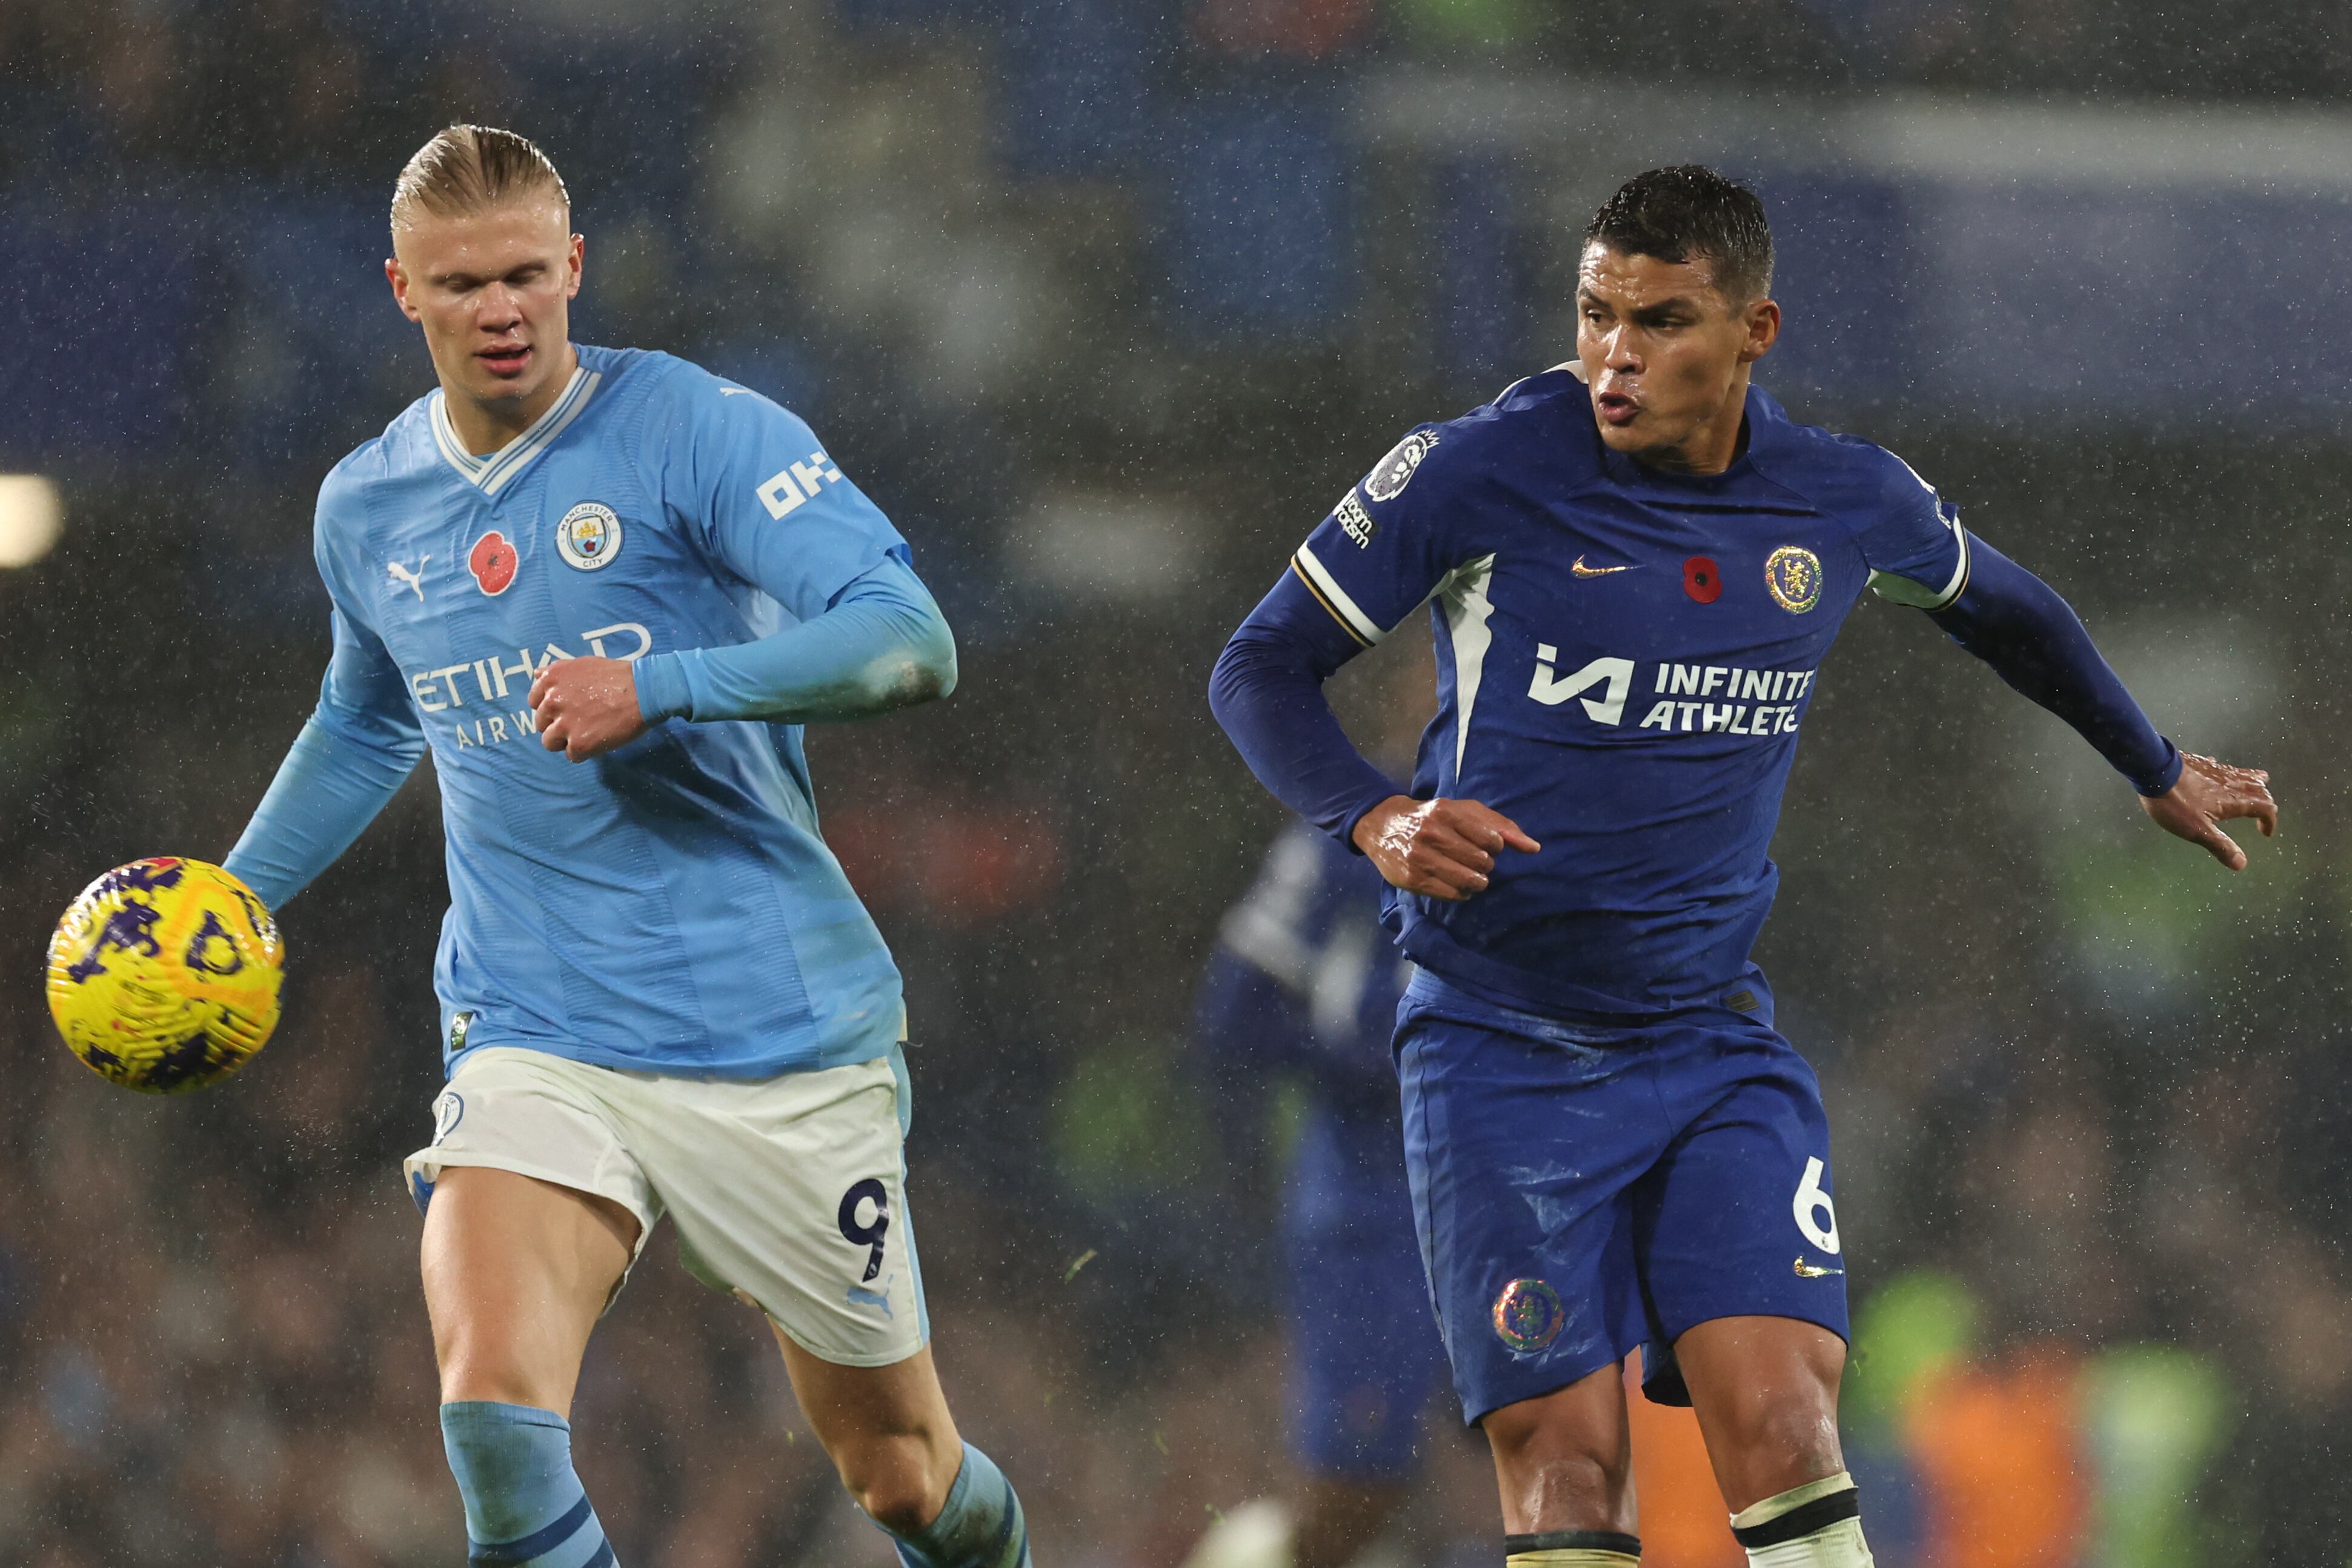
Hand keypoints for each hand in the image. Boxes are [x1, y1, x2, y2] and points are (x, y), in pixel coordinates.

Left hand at [529, 657, 648, 761]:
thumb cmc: (617, 675)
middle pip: (541, 724)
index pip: (534, 702)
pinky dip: (584, 752)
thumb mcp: (582, 663)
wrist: (644, 690)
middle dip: (557, 725)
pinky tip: (598, 740)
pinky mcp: (579, 743)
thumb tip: (536, 675)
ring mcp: (564, 724)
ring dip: (565, 741)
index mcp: (551, 679)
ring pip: (549, 743)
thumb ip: (556, 671)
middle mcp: (552, 701)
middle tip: (580, 722)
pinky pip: (571, 756)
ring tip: (587, 735)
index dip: (550, 708)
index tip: (565, 709)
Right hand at [1351, 794, 1540, 900]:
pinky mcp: (1413, 879)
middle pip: (1482, 862)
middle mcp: (1431, 833)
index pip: (1492, 839)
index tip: (1486, 844)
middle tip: (1474, 859)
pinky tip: (1455, 882)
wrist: (1382, 825)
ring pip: (1469, 881)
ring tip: (1469, 873)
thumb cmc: (1432, 817)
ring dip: (1476, 881)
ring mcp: (1420, 858)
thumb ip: (1501, 826)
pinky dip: (1461, 892)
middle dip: (1485, 864)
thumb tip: (1534, 848)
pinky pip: (1453, 894)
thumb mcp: (1463, 811)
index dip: (1495, 847)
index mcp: (1446, 812)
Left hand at [2140, 751, 2276, 869]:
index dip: (2269, 821)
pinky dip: (2226, 773)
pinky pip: (2220, 768)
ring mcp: (2216, 771)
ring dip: (2253, 782)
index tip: (2265, 832)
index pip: (2265, 808)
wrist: (2153, 770)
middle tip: (2263, 812)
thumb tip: (2241, 863)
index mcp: (2234, 800)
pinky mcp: (2201, 764)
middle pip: (2259, 789)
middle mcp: (2231, 783)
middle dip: (2265, 800)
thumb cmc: (2176, 803)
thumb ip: (2220, 846)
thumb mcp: (2198, 831)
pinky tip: (2217, 773)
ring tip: (2258, 784)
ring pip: (2244, 774)